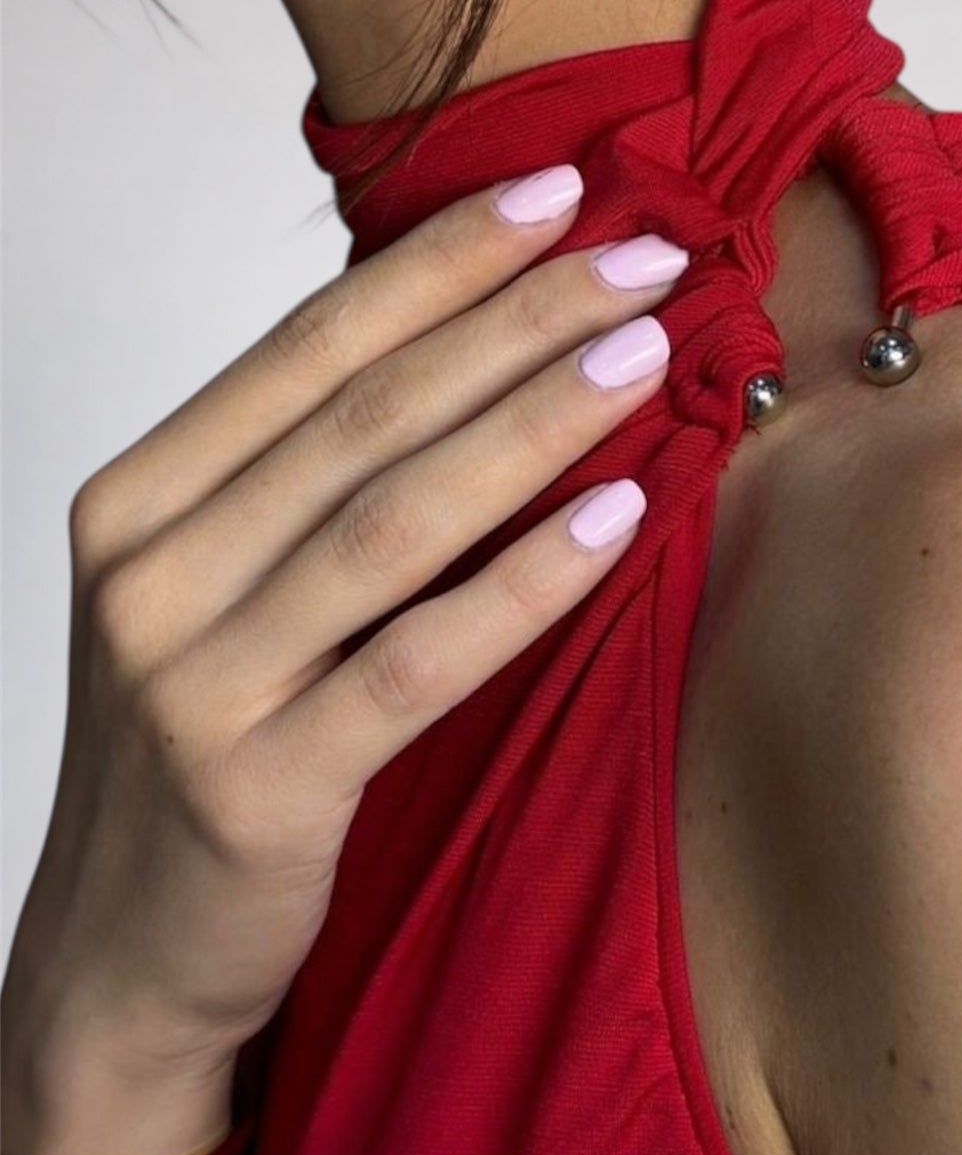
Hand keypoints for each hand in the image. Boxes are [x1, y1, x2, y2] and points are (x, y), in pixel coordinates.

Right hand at [4, 169, 684, 1083]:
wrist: (124, 959)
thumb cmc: (198, 764)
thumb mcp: (215, 604)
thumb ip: (303, 494)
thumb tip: (470, 360)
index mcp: (135, 505)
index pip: (306, 347)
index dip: (439, 262)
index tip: (557, 194)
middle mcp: (149, 575)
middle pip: (361, 413)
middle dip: (514, 320)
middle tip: (644, 256)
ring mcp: (192, 682)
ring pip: (390, 520)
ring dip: (530, 425)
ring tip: (642, 356)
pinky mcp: (259, 787)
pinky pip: (415, 663)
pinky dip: (519, 587)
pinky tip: (613, 523)